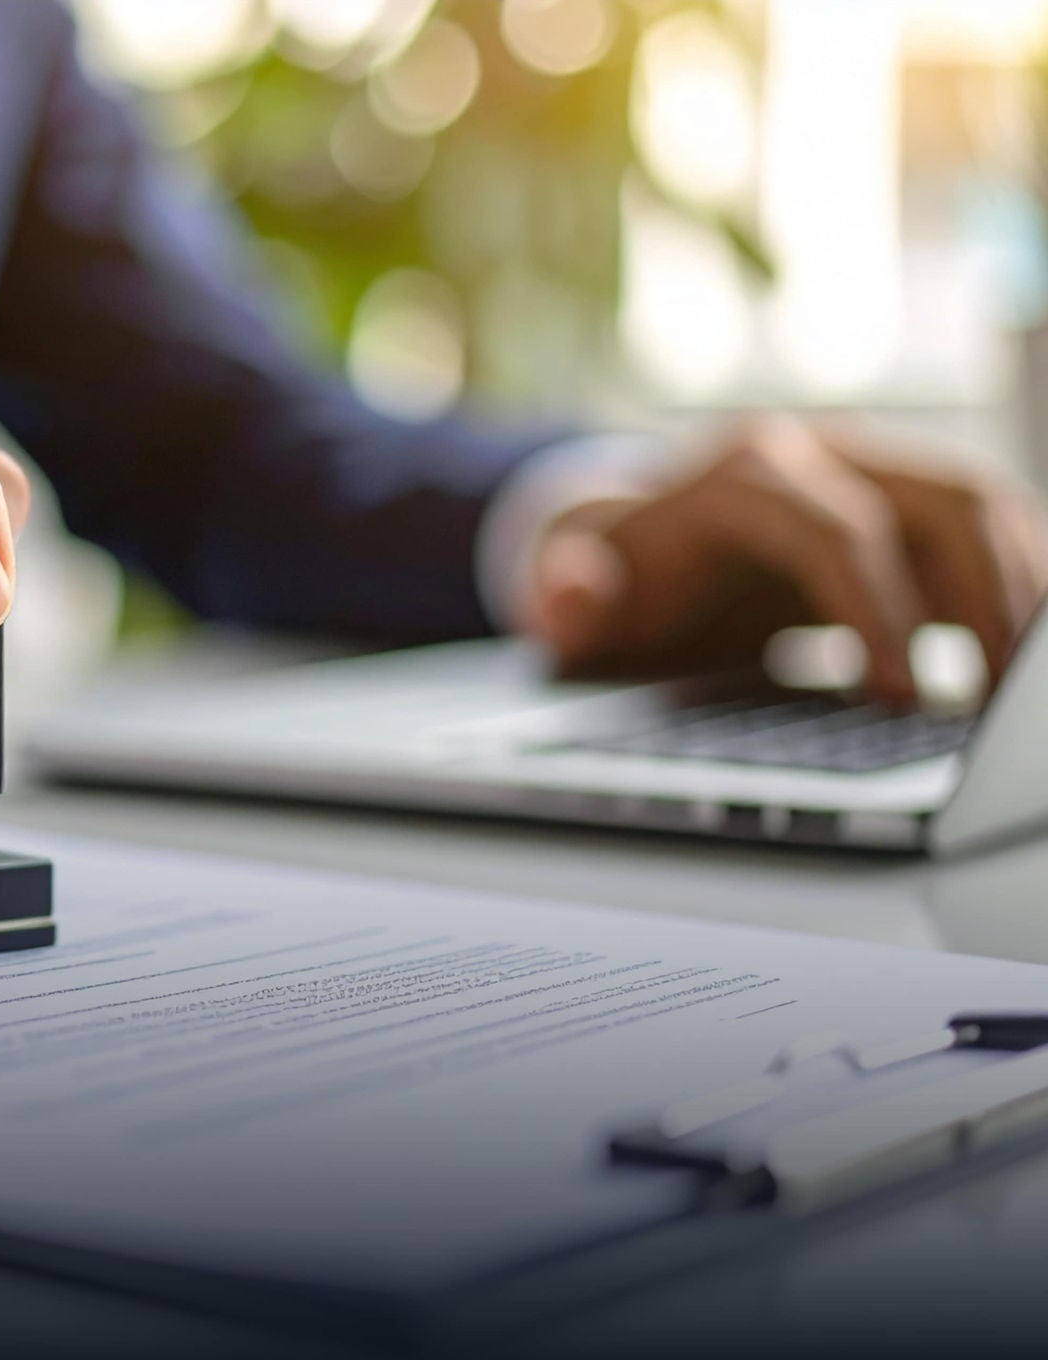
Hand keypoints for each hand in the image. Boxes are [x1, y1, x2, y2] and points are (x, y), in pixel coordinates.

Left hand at [524, 416, 1047, 703]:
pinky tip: (1020, 658)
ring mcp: (872, 469)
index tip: (897, 696)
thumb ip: (563, 599)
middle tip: (990, 702)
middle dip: (984, 596)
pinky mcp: (905, 504)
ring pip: (979, 508)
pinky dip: (1015, 585)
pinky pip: (985, 532)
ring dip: (1016, 590)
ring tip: (1021, 688)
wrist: (632, 539)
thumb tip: (572, 592)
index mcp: (741, 474)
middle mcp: (820, 453)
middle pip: (941, 501)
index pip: (837, 532)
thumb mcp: (572, 596)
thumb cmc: (615, 579)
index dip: (875, 612)